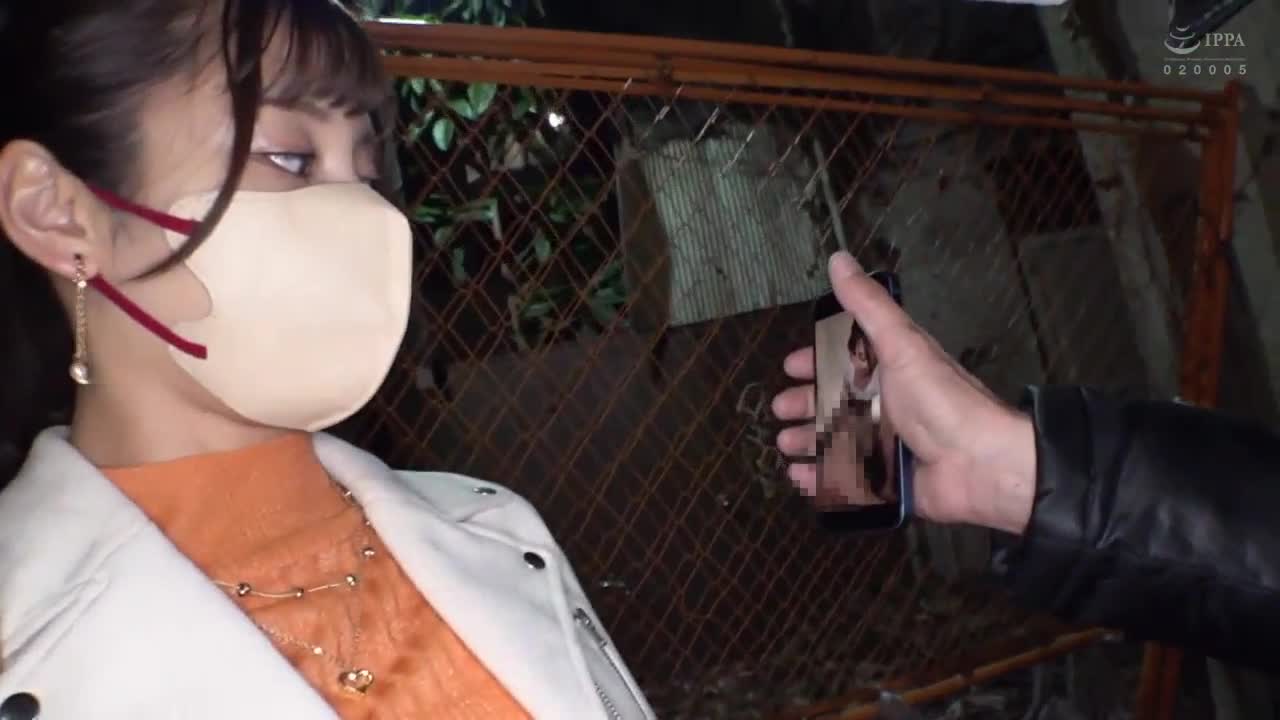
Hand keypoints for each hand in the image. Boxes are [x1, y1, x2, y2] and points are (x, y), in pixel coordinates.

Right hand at [773, 252, 1036, 533]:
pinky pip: (848, 481)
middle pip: (838, 403)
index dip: (817, 361)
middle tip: (780, 409)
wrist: (981, 463)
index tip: (790, 366)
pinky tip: (799, 476)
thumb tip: (840, 260)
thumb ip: (868, 305)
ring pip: (838, 441)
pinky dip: (820, 480)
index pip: (848, 360)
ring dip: (808, 441)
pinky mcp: (890, 482)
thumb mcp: (901, 344)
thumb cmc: (941, 400)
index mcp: (894, 371)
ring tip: (785, 443)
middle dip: (805, 405)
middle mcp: (891, 406)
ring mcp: (890, 446)